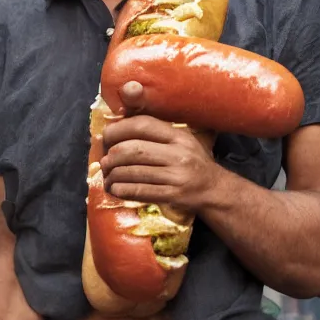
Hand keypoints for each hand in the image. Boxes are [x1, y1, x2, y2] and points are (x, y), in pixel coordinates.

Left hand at [100, 107, 220, 215]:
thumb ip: (156, 134)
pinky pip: (141, 191)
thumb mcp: (180, 141)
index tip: (106, 137)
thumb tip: (116, 128)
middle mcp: (178, 153)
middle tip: (104, 162)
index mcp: (178, 136)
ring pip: (134, 172)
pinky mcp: (173, 195)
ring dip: (113, 175)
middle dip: (112, 156)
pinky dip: (122, 190)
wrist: (214, 190)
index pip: (142, 124)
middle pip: (134, 150)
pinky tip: (115, 189)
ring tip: (107, 178)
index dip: (119, 129)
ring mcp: (177, 175)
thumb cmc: (191, 163)